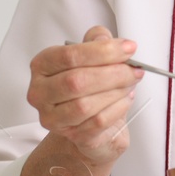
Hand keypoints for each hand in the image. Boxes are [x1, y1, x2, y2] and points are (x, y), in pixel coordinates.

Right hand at [27, 26, 143, 167]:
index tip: (128, 48)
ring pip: (85, 105)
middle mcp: (40, 93)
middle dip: (112, 73)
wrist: (90, 122)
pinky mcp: (71, 136)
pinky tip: (125, 99)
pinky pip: (97, 122)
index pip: (69, 56)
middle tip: (134, 69)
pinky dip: (117, 108)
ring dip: (115, 92)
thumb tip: (106, 39)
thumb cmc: (89, 86)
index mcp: (42, 66)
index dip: (102, 51)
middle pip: (77, 81)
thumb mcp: (92, 57)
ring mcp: (53, 118)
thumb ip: (97, 41)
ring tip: (130, 84)